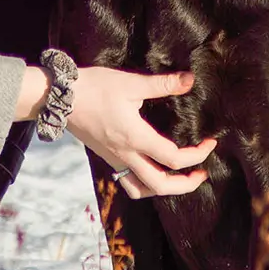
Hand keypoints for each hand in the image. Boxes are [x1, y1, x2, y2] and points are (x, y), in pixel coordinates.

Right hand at [66, 69, 216, 198]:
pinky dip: (143, 185)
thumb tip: (189, 80)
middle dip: (186, 184)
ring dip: (164, 189)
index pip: (174, 158)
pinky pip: (127, 182)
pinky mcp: (105, 157)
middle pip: (161, 185)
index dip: (197, 154)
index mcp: (136, 138)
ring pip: (142, 190)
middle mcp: (126, 154)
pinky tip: (149, 170)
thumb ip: (161, 84)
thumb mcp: (130, 82)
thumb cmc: (93, 88)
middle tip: (201, 172)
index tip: (210, 142)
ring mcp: (114, 159)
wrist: (58, 97)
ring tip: (177, 178)